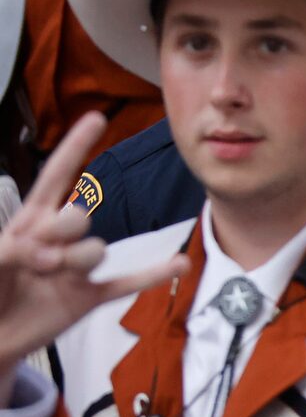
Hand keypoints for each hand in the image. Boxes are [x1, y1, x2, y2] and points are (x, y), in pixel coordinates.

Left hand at [0, 117, 187, 367]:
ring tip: (51, 276)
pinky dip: (153, 274)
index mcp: (31, 222)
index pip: (56, 177)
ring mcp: (76, 268)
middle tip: (40, 257)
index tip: (96, 119)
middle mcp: (58, 240)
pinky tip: (178, 264)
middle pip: (79, 215)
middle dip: (64, 230)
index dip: (75, 148)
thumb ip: (14, 249)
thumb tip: (51, 256)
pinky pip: (127, 282)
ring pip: (97, 250)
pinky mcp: (88, 297)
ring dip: (76, 261)